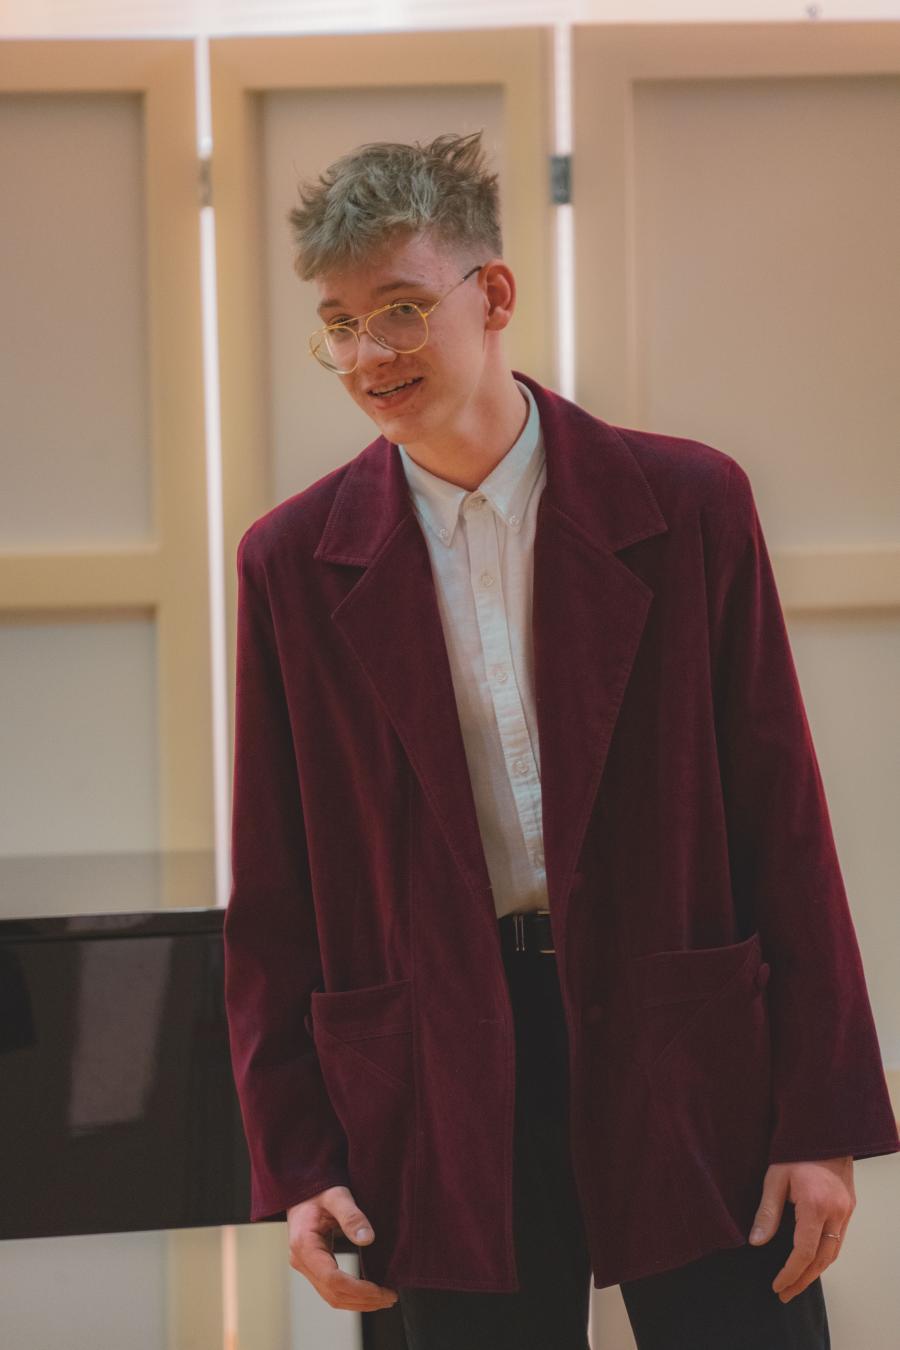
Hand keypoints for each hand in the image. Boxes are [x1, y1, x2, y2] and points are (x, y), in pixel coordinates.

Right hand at [287, 1184, 399, 1311]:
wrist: (301, 1188)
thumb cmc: (318, 1189)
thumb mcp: (336, 1196)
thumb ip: (352, 1216)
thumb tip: (368, 1239)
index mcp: (305, 1245)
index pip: (333, 1280)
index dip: (360, 1290)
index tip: (383, 1291)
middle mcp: (302, 1260)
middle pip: (333, 1294)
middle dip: (363, 1300)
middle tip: (391, 1297)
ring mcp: (305, 1265)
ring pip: (332, 1296)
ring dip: (358, 1302)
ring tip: (384, 1298)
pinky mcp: (312, 1266)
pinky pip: (331, 1288)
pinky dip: (351, 1294)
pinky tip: (369, 1291)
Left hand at [748, 1156, 854, 1301]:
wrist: (824, 1129)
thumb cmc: (794, 1150)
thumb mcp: (774, 1177)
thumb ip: (767, 1212)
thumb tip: (756, 1242)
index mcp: (816, 1204)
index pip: (805, 1251)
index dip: (790, 1272)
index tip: (777, 1285)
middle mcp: (836, 1211)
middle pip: (823, 1259)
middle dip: (803, 1280)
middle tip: (785, 1294)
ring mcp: (846, 1210)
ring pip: (834, 1252)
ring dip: (816, 1271)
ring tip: (796, 1284)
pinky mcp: (849, 1206)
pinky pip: (839, 1240)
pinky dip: (825, 1256)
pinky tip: (812, 1261)